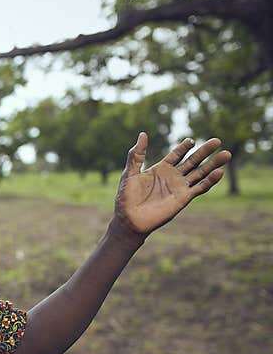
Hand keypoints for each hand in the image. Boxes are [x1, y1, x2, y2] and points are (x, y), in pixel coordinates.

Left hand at [113, 132, 230, 236]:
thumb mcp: (130, 172)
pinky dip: (210, 181)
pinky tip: (219, 172)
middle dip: (204, 151)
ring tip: (226, 154)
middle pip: (193, 161)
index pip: (177, 154)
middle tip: (217, 141)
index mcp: (161, 169)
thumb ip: (137, 155)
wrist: (129, 219)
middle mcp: (173, 177)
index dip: (184, 147)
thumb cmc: (126, 197)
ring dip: (213, 164)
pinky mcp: (184, 198)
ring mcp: (179, 187)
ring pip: (200, 173)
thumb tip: (142, 134)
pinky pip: (199, 188)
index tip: (191, 140)